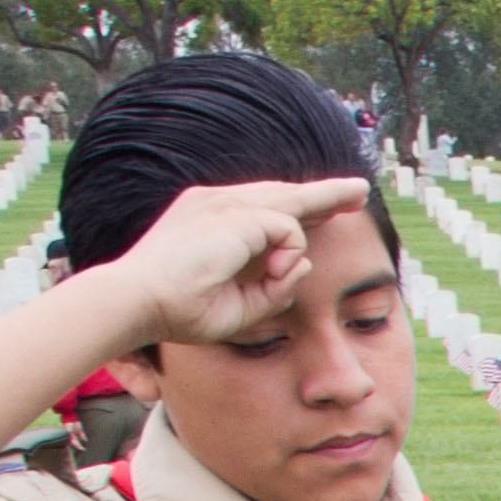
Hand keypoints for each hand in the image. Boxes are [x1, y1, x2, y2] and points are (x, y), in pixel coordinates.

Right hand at [108, 175, 377, 353]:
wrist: (140, 301)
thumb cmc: (179, 309)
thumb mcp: (240, 304)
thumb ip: (274, 288)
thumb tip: (303, 265)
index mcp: (211, 222)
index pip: (263, 209)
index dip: (299, 211)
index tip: (326, 212)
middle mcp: (216, 204)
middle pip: (281, 193)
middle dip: (322, 194)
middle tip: (358, 190)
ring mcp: (224, 204)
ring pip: (289, 200)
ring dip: (326, 198)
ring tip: (359, 194)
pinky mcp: (235, 215)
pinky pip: (288, 231)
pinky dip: (288, 254)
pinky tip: (275, 271)